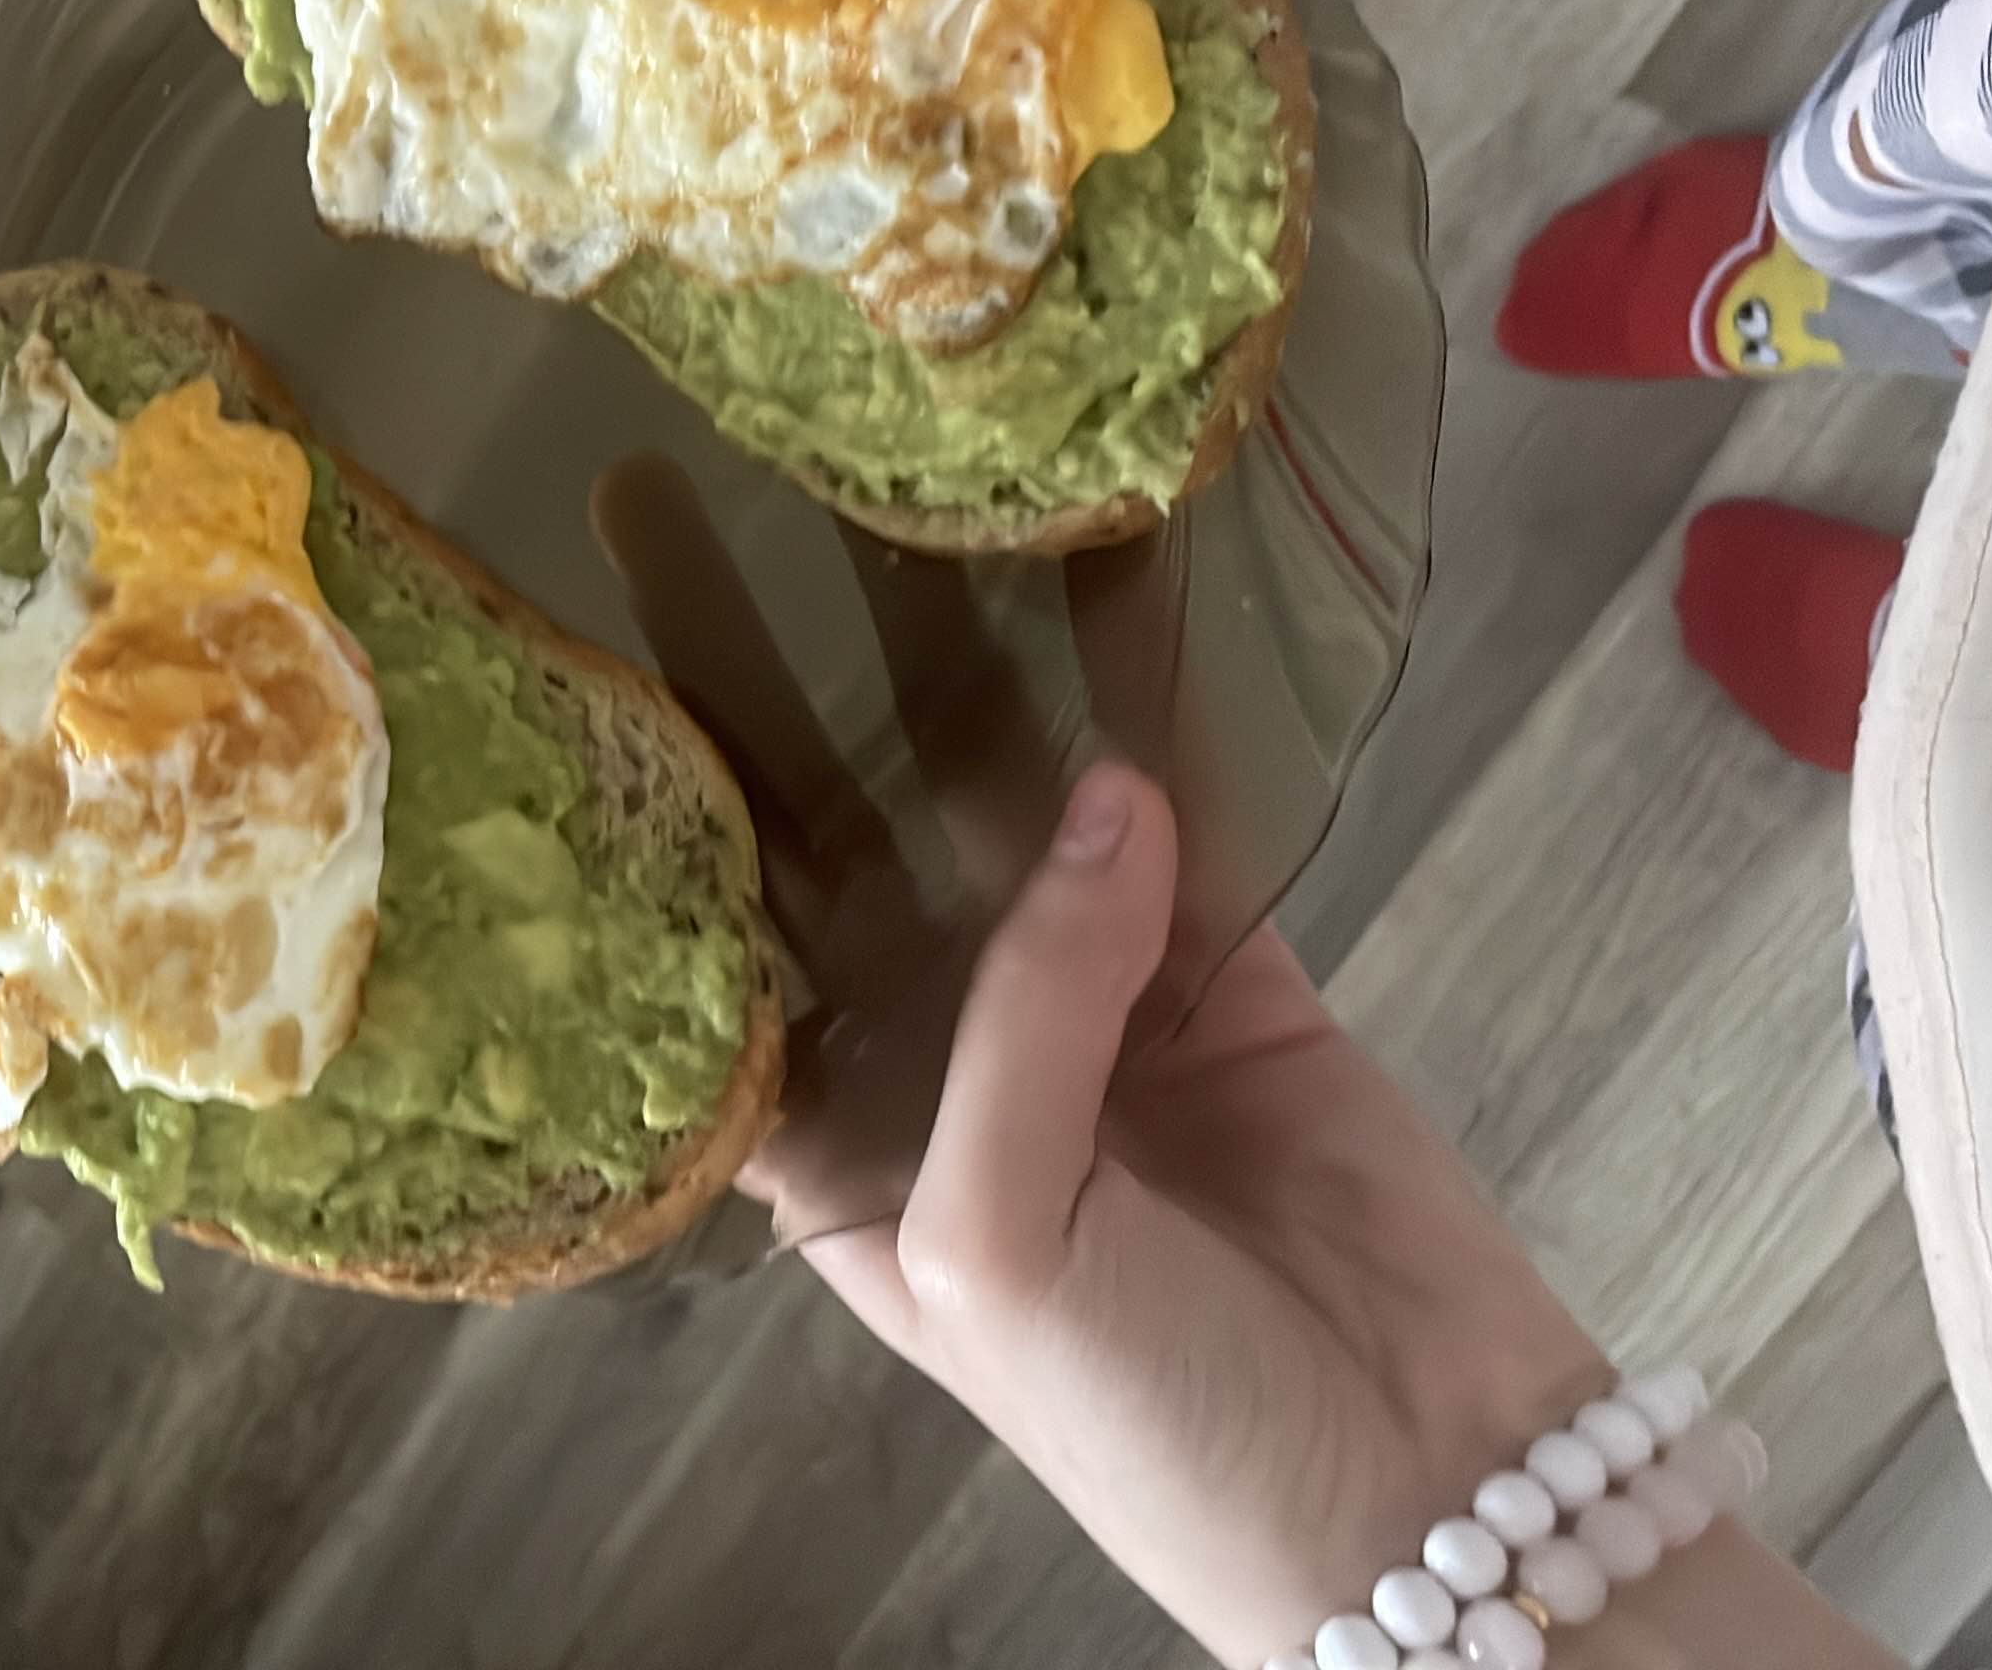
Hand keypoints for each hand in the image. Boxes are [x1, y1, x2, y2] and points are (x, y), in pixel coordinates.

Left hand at [591, 460, 1884, 1665]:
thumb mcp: (1003, 1247)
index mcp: (832, 1155)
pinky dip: (1158, 710)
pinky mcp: (1237, 979)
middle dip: (765, 689)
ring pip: (1002, 801)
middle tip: (677, 503)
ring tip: (883, 490)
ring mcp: (1090, 1005)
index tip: (565, 665)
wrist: (1426, 1502)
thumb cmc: (1157, 1430)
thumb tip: (1099, 796)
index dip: (646, 822)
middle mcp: (937, 1061)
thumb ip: (1022, 1017)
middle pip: (834, 843)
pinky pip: (1185, 821)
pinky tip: (1109, 579)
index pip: (715, 956)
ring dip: (951, 664)